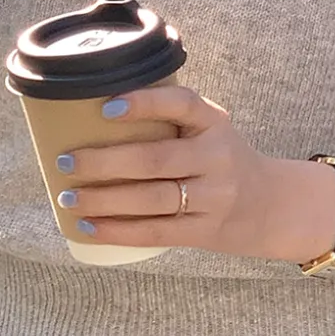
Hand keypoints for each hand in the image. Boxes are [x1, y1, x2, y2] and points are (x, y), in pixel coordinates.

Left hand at [55, 85, 334, 261]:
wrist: (269, 205)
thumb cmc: (220, 159)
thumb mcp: (209, 129)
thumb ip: (170, 119)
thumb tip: (90, 112)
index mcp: (214, 122)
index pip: (181, 104)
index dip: (144, 104)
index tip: (106, 107)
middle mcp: (217, 157)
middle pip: (154, 159)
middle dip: (103, 161)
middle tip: (65, 160)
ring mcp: (213, 197)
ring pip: (150, 199)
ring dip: (103, 199)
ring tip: (69, 196)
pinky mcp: (205, 230)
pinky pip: (155, 232)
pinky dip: (118, 230)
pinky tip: (89, 226)